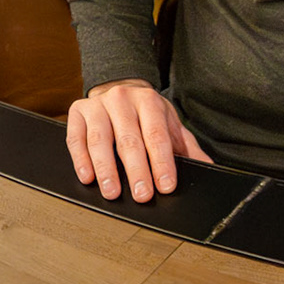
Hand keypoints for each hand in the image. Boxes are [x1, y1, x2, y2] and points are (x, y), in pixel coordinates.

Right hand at [65, 78, 211, 202]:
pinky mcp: (78, 112)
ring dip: (106, 168)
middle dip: (137, 170)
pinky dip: (81, 159)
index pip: (157, 135)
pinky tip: (88, 176)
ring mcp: (98, 105)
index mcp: (150, 102)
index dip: (162, 162)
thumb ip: (186, 146)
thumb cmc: (145, 113)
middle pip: (130, 139)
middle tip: (142, 195)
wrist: (119, 88)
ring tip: (112, 191)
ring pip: (100, 139)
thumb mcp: (168, 123)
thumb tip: (207, 167)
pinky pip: (76, 138)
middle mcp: (123, 100)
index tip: (165, 185)